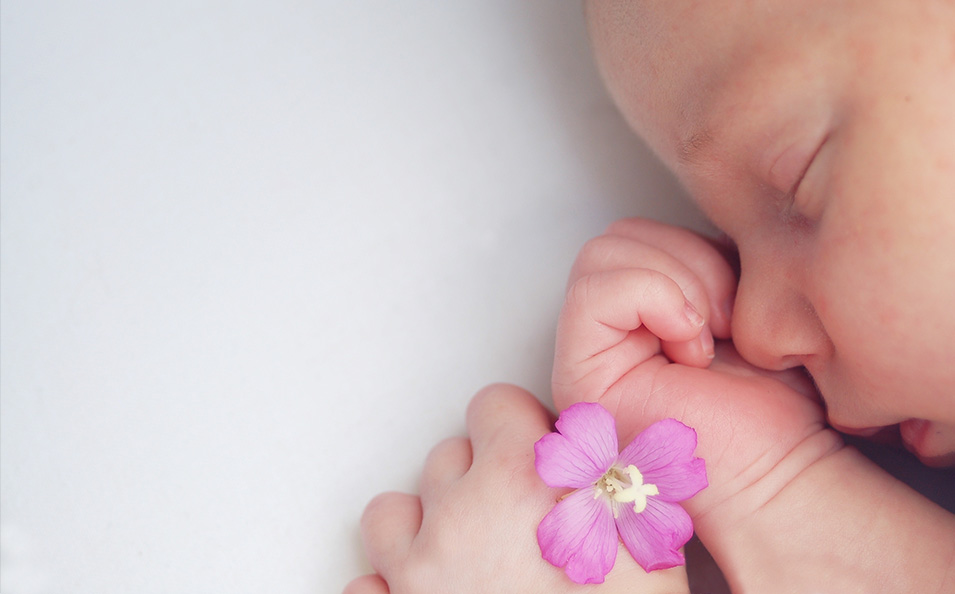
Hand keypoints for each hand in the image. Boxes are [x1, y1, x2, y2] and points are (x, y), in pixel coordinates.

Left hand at [344, 384, 691, 593]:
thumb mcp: (646, 537)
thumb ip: (607, 479)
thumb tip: (591, 455)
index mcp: (519, 477)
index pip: (493, 404)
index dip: (520, 427)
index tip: (535, 455)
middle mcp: (458, 515)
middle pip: (448, 456)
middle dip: (480, 478)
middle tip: (517, 520)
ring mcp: (418, 572)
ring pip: (392, 511)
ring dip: (423, 525)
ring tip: (465, 554)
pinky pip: (366, 585)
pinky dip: (389, 588)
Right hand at [553, 218, 954, 592]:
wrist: (782, 468)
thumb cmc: (772, 397)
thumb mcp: (738, 294)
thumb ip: (699, 254)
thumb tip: (689, 213)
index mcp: (633, 310)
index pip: (635, 231)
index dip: (694, 250)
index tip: (738, 305)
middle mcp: (601, 331)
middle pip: (615, 236)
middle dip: (687, 264)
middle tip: (724, 322)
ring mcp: (584, 354)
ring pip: (603, 252)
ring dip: (677, 286)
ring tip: (707, 339)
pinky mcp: (580, 375)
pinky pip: (596, 290)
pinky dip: (656, 301)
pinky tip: (690, 349)